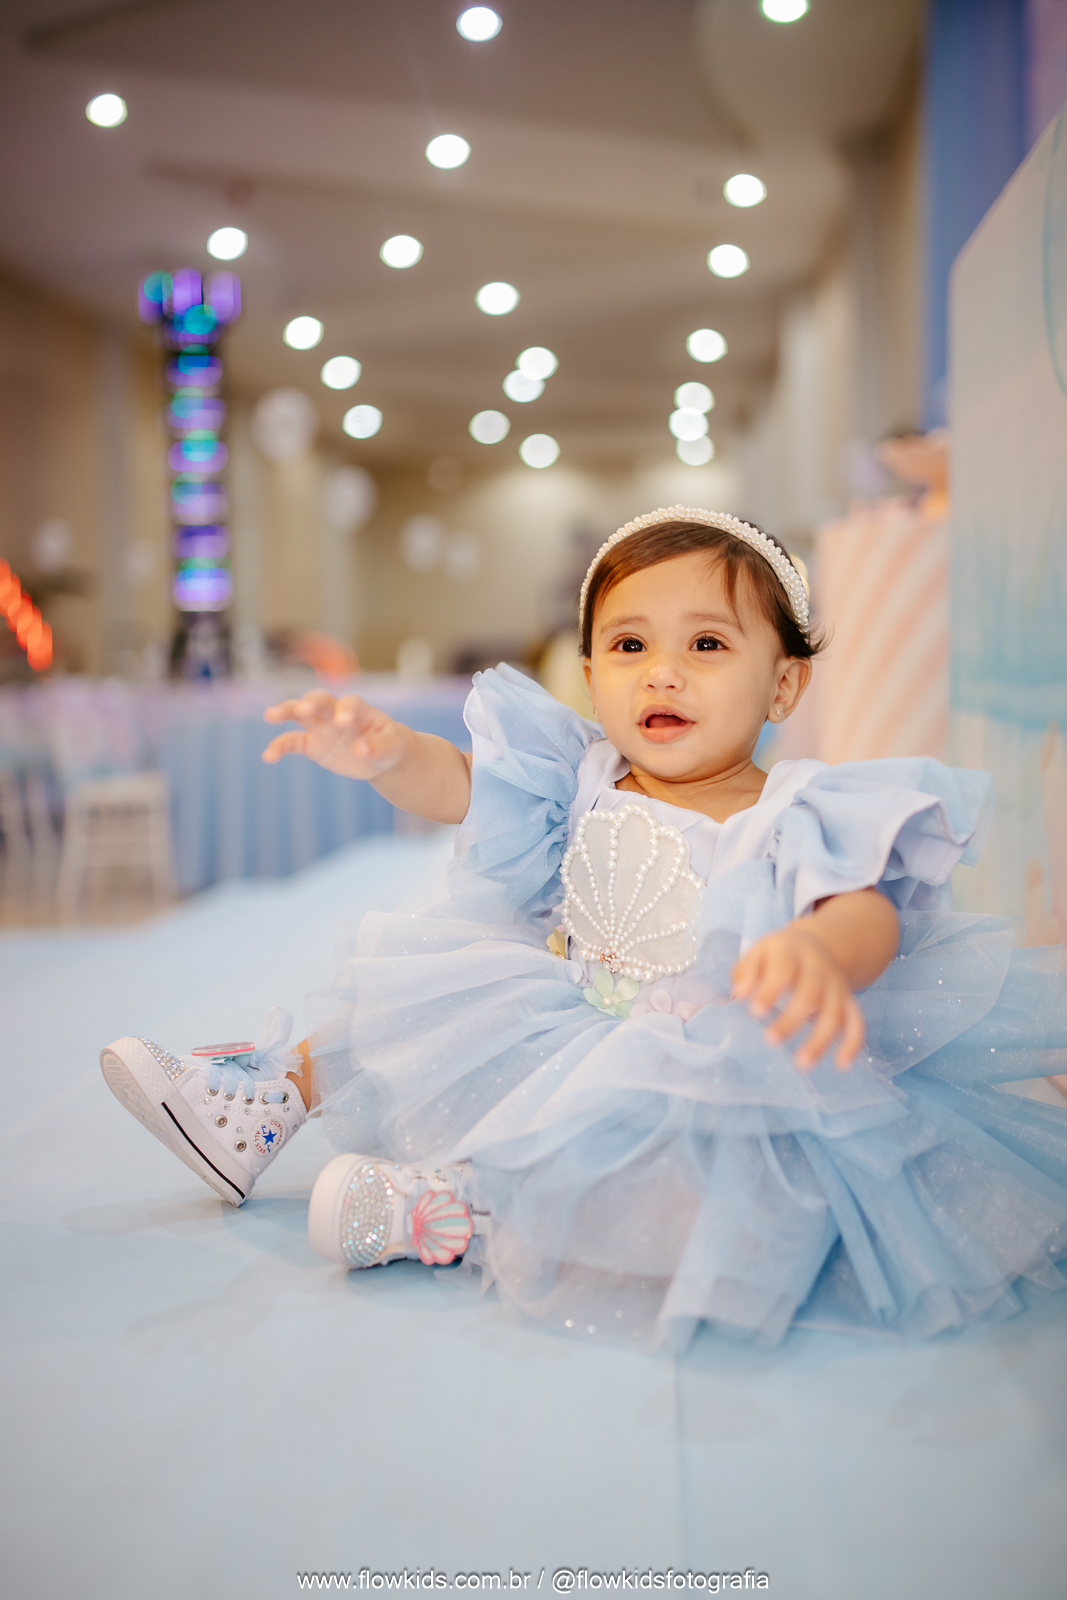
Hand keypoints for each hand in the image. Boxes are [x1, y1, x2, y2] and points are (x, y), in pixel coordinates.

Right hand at [262, 691, 408, 780]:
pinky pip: (292, 742)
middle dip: (310, 703)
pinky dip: (279, 747)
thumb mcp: (391, 747)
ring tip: (270, 716)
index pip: (350, 703)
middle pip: (319, 700)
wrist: (380, 754)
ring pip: (298, 713)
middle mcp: (336, 712)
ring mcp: (321, 726)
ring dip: (284, 711)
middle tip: (303, 710)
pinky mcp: (311, 743)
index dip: (345, 709)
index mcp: (359, 709)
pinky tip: (268, 756)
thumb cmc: (389, 745)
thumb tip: (360, 749)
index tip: (342, 721)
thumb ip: (378, 747)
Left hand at [731, 927, 864, 1071]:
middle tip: (771, 1040)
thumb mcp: (757, 954)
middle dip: (792, 1020)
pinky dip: (852, 1043)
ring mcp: (836, 985)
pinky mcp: (848, 1000)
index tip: (755, 1011)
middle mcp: (818, 967)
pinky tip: (841, 1064)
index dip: (771, 990)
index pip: (783, 969)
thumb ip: (745, 973)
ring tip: (802, 1063)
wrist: (816, 944)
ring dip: (820, 1039)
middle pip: (810, 994)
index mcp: (791, 951)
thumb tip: (740, 993)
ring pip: (835, 1013)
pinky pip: (856, 1021)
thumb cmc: (776, 956)